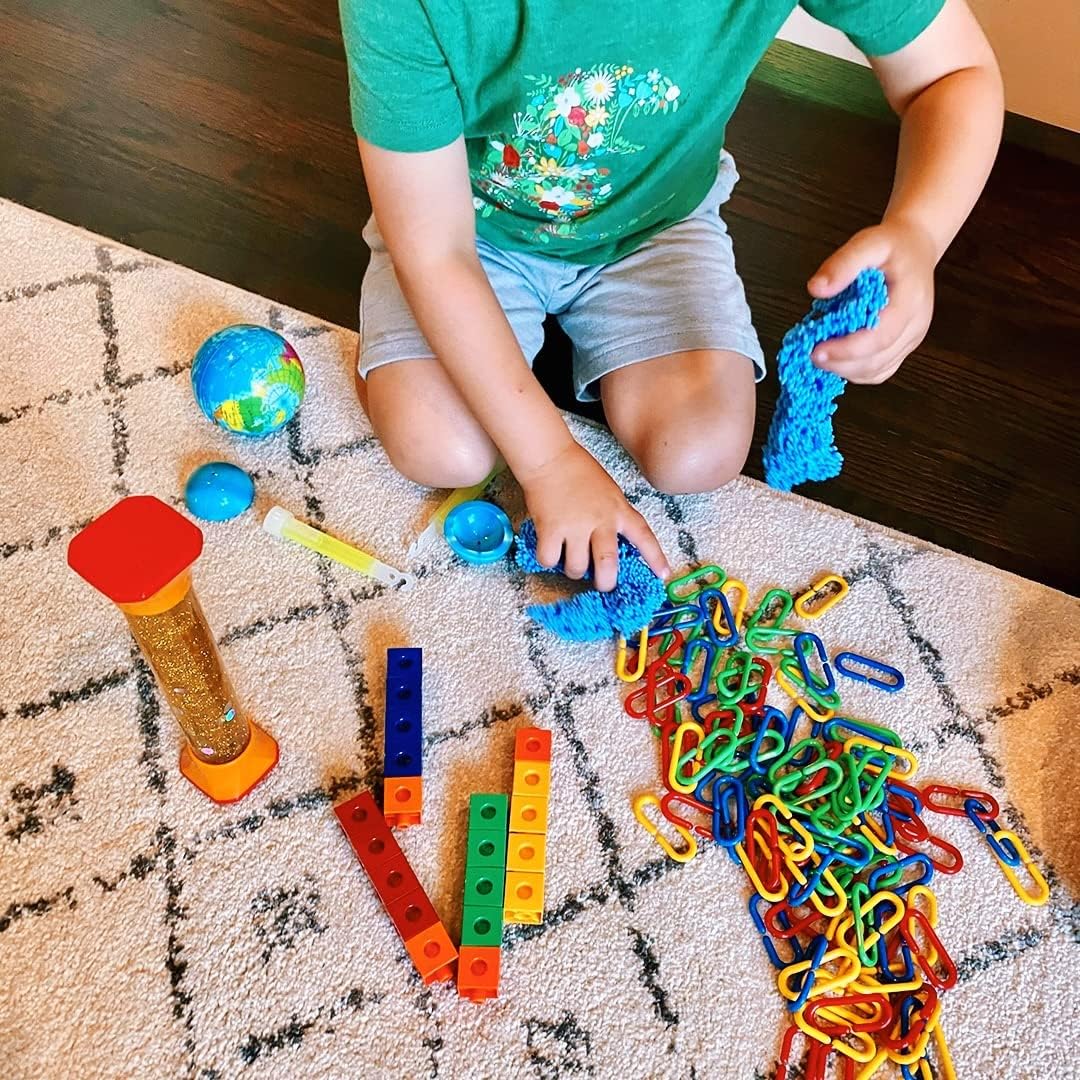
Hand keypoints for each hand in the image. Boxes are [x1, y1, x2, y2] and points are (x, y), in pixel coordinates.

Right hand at [517, 441, 669, 591]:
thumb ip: (615, 516)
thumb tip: (614, 544)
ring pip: (576, 567)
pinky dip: (548, 560)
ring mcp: (575, 526)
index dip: (655, 558)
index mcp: (618, 510)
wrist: (550, 457)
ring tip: (570, 562)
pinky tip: (550, 550)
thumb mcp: (609, 492)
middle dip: (606, 583)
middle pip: (607, 564)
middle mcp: (600, 520)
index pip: (644, 536)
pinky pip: (549, 559)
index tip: (663, 576)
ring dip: (573, 571)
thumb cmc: (580, 472)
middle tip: (602, 585)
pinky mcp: (550, 529)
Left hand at [807, 220, 937, 383]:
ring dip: (845, 370)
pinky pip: (879, 371)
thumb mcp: (868, 242)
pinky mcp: (903, 347)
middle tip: (811, 353)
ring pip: (877, 371)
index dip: (847, 349)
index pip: (880, 336)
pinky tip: (838, 360)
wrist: (915, 249)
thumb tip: (816, 287)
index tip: (817, 350)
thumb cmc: (892, 246)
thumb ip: (843, 264)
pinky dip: (855, 371)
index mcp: (911, 300)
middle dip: (840, 363)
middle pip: (877, 360)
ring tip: (821, 355)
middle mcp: (916, 325)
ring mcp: (911, 339)